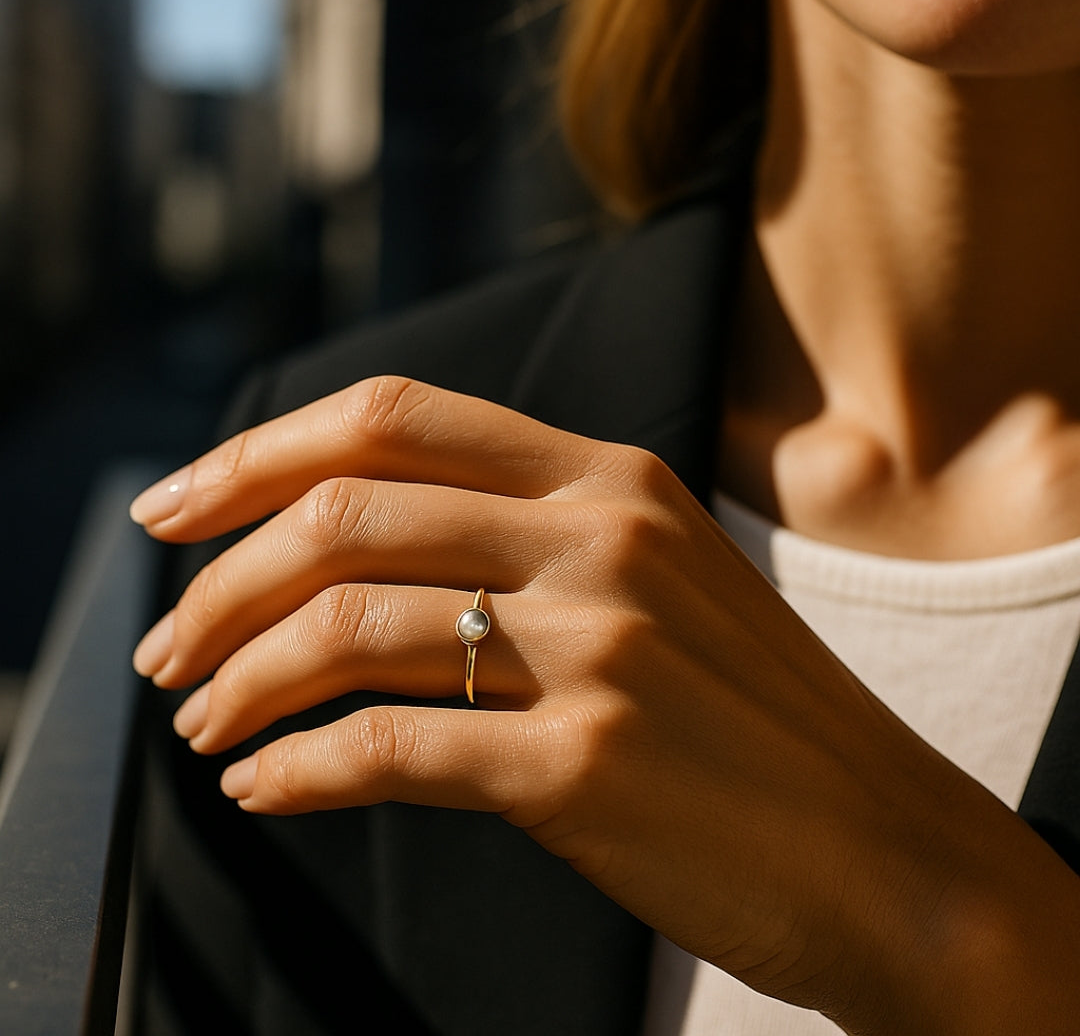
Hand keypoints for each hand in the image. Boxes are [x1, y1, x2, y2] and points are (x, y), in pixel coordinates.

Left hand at [131, 376, 1079, 1033]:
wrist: (890, 851)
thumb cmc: (758, 720)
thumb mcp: (658, 583)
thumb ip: (528, 543)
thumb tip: (359, 559)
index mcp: (610, 480)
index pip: (392, 417)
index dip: (260, 452)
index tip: (177, 509)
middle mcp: (601, 540)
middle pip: (345, 514)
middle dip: (221, 580)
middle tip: (167, 645)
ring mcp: (598, 649)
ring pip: (349, 626)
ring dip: (242, 678)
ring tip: (202, 722)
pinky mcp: (587, 767)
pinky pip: (387, 749)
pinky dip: (297, 770)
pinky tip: (262, 789)